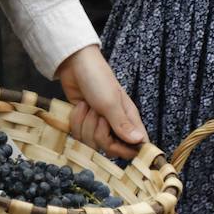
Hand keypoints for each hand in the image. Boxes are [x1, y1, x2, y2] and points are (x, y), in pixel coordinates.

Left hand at [57, 45, 147, 159]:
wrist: (74, 64)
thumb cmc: (98, 78)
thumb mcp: (110, 102)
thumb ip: (122, 125)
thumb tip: (139, 142)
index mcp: (129, 119)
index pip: (136, 146)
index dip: (126, 150)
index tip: (115, 142)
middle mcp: (115, 124)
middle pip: (109, 148)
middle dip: (99, 134)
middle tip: (98, 115)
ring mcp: (98, 124)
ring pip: (91, 142)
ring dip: (85, 123)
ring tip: (88, 106)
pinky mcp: (83, 122)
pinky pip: (78, 135)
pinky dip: (76, 121)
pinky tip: (80, 106)